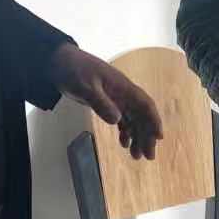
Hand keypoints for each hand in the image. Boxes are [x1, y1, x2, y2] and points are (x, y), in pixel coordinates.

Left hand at [51, 44, 162, 159]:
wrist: (60, 62)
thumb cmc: (74, 71)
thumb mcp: (86, 87)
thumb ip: (100, 103)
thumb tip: (117, 121)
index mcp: (122, 87)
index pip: (144, 104)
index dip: (154, 120)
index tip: (158, 137)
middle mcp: (123, 93)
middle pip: (141, 116)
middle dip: (147, 135)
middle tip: (148, 156)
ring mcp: (116, 98)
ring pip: (133, 120)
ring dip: (137, 137)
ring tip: (135, 156)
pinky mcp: (107, 103)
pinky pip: (122, 119)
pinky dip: (125, 132)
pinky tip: (124, 144)